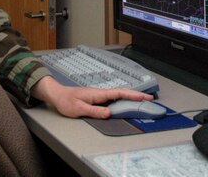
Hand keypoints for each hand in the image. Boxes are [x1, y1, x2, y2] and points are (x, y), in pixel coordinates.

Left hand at [31, 76, 153, 118]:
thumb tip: (109, 113)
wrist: (57, 94)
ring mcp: (99, 96)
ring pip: (119, 96)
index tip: (144, 97)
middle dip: (137, 95)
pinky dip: (122, 100)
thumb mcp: (79, 109)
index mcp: (98, 94)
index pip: (119, 93)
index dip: (133, 95)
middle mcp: (101, 93)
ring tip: (142, 102)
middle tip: (150, 99)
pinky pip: (113, 99)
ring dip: (131, 97)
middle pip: (122, 93)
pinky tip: (126, 104)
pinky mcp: (97, 99)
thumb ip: (94, 111)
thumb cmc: (66, 101)